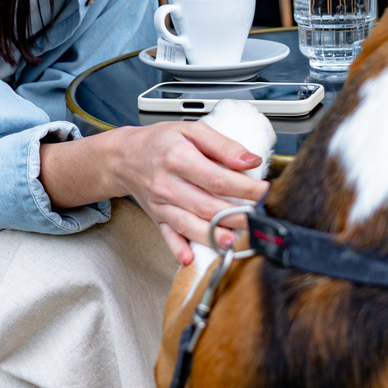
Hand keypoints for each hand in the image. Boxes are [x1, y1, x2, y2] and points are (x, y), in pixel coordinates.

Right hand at [110, 121, 268, 265]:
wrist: (124, 156)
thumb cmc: (160, 141)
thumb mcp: (191, 130)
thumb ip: (222, 145)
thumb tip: (250, 160)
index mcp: (178, 158)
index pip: (216, 178)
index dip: (243, 187)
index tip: (263, 190)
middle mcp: (168, 184)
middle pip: (206, 205)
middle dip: (235, 215)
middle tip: (257, 219)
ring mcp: (161, 204)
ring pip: (189, 224)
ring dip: (212, 235)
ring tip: (232, 241)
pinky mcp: (157, 217)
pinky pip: (168, 236)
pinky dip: (178, 249)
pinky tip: (190, 258)